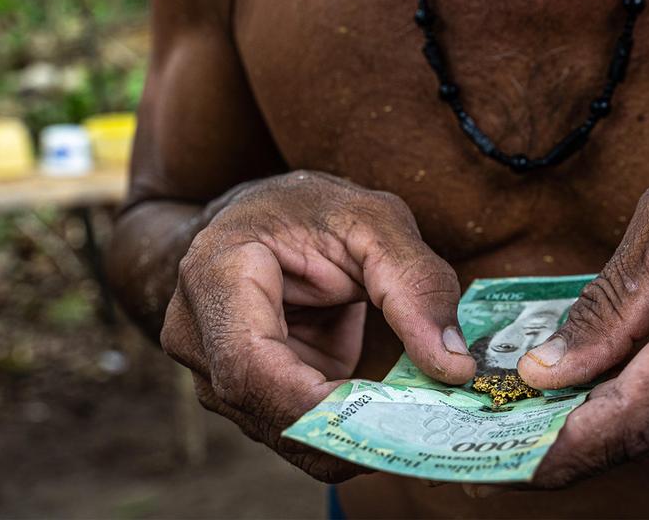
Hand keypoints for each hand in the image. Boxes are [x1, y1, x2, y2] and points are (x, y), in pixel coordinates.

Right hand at [160, 171, 474, 481]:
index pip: (251, 365)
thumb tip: (453, 367)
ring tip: (416, 424)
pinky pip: (292, 428)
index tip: (392, 418)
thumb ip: (418, 286)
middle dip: (348, 433)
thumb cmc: (314, 211)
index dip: (317, 405)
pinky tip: (389, 420)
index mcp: (216, 273)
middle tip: (424, 434)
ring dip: (350, 438)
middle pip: (267, 410)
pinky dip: (344, 431)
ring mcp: (209, 370)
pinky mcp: (239, 394)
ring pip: (281, 432)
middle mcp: (195, 332)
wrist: (267, 217)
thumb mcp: (376, 223)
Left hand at [518, 145, 648, 486]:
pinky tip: (595, 376)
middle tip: (481, 429)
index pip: (637, 416)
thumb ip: (612, 301)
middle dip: (559, 436)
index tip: (494, 460)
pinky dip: (633, 402)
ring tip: (520, 399)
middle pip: (641, 434)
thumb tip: (547, 373)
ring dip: (593, 418)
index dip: (562, 448)